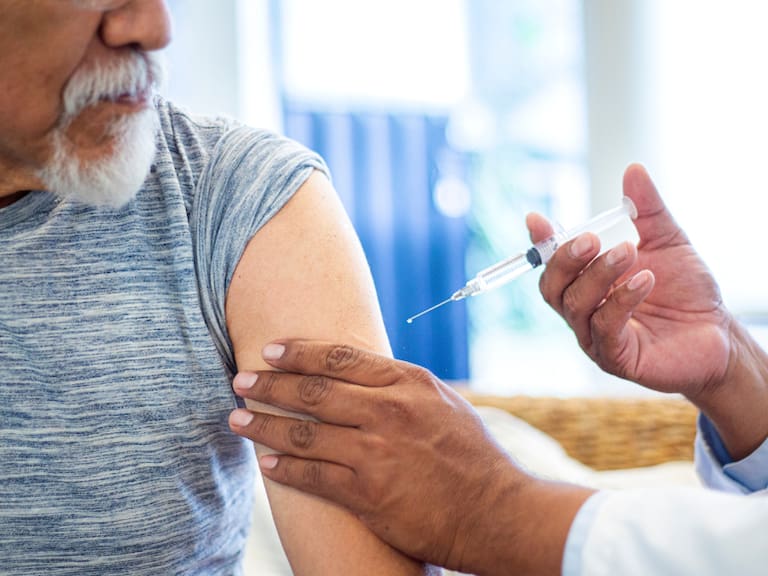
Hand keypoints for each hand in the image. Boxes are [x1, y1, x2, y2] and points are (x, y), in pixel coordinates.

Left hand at [228, 339, 589, 574]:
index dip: (299, 352)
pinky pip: (314, 476)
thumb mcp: (443, 403)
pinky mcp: (369, 493)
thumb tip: (361, 375)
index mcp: (407, 383)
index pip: (339, 357)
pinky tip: (267, 464)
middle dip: (271, 384)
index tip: (271, 350)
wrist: (497, 510)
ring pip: (305, 433)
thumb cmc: (472, 455)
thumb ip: (401, 387)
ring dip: (265, 426)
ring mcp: (377, 452)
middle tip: (242, 380)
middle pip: (314, 391)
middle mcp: (389, 411)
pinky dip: (285, 469)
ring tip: (237, 420)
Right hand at [528, 164, 731, 401]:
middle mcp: (583, 311)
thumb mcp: (667, 240)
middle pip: (551, 287)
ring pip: (575, 305)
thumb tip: (633, 169)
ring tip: (628, 253)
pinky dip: (621, 300)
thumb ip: (647, 210)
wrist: (718, 333)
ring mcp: (595, 337)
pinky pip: (605, 327)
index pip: (552, 264)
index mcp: (586, 283)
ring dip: (598, 275)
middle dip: (566, 259)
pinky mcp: (615, 358)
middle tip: (592, 238)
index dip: (541, 243)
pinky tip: (645, 280)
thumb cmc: (687, 291)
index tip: (537, 220)